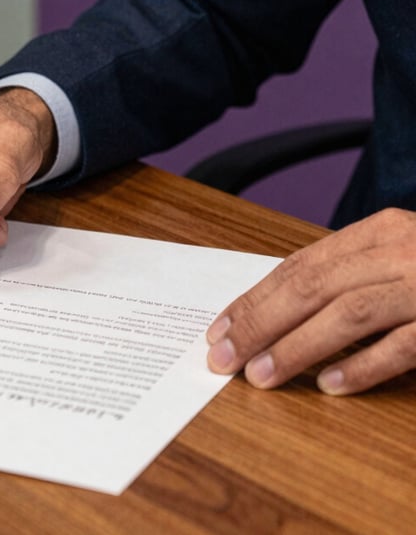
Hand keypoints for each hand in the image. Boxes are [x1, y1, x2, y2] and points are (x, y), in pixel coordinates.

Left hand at [206, 208, 415, 393]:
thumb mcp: (400, 254)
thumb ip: (352, 273)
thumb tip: (282, 310)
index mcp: (379, 232)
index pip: (301, 266)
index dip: (255, 298)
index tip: (220, 329)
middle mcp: (397, 253)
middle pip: (313, 287)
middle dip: (260, 324)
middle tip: (224, 358)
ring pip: (348, 313)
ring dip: (297, 347)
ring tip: (259, 376)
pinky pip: (402, 346)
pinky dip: (362, 366)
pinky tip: (328, 385)